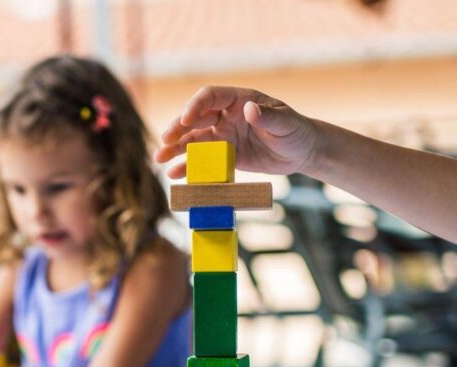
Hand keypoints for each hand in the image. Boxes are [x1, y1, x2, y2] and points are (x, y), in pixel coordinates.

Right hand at [155, 86, 319, 177]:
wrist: (301, 153)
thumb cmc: (296, 132)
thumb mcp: (286, 124)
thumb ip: (268, 117)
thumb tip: (249, 109)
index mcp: (238, 100)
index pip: (209, 97)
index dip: (195, 106)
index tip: (186, 120)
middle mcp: (226, 116)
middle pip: (194, 119)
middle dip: (177, 129)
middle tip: (165, 141)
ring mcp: (223, 135)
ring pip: (193, 139)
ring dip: (175, 149)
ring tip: (160, 159)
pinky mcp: (224, 155)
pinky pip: (202, 160)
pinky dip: (188, 166)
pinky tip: (175, 175)